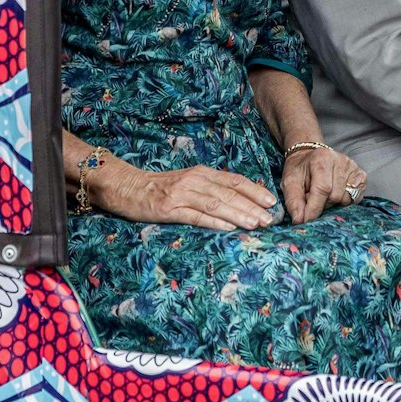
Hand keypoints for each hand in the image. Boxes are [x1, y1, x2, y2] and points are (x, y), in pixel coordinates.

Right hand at [96, 162, 277, 230]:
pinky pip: (196, 216)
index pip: (235, 181)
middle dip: (252, 206)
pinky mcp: (169, 209)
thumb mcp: (190, 182)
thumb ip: (211, 188)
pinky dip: (214, 221)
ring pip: (216, 204)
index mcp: (203, 173)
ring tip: (256, 224)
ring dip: (238, 214)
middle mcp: (195, 181)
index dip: (255, 191)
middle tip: (270, 218)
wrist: (128, 187)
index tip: (272, 201)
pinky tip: (228, 227)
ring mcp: (182, 195)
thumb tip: (240, 200)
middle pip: (229, 193)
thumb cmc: (162, 187)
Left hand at [280, 145, 367, 223]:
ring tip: (324, 195)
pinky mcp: (361, 176)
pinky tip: (335, 193)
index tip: (306, 221)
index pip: (322, 189)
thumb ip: (293, 201)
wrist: (311, 157)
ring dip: (333, 203)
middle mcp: (341, 161)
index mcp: (322, 158)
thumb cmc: (300, 170)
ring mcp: (353, 168)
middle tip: (312, 198)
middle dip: (322, 204)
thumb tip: (299, 221)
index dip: (314, 208)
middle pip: (335, 196)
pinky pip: (355, 199)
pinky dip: (344, 201)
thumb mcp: (289, 182)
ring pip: (346, 199)